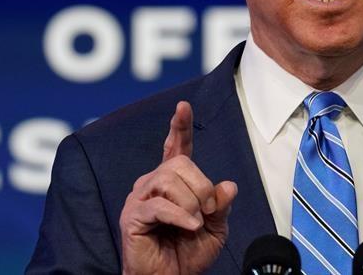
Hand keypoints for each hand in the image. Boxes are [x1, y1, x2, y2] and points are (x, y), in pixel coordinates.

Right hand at [119, 101, 237, 274]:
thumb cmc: (186, 255)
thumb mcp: (215, 229)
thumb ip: (221, 205)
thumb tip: (228, 186)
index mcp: (172, 182)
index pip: (176, 148)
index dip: (180, 127)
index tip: (183, 106)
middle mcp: (152, 184)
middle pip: (181, 163)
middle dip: (202, 186)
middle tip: (207, 212)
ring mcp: (140, 198)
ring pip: (170, 179)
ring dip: (191, 203)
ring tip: (195, 224)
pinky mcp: (133, 216)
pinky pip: (160, 204)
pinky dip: (180, 215)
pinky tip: (190, 227)